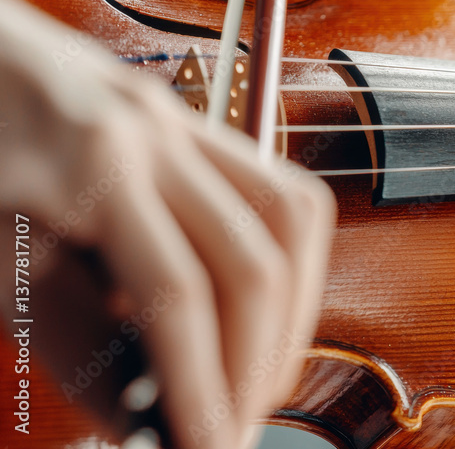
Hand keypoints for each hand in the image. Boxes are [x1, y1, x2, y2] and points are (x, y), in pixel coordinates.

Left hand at [0, 0, 334, 448]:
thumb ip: (79, 351)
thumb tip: (152, 424)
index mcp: (92, 162)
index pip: (179, 292)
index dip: (204, 385)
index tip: (212, 447)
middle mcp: (159, 129)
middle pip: (258, 256)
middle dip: (260, 361)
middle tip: (238, 424)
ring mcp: (188, 117)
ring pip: (295, 215)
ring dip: (293, 311)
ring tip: (262, 374)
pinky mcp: (203, 124)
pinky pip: (282, 191)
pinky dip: (287, 263)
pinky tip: (258, 307)